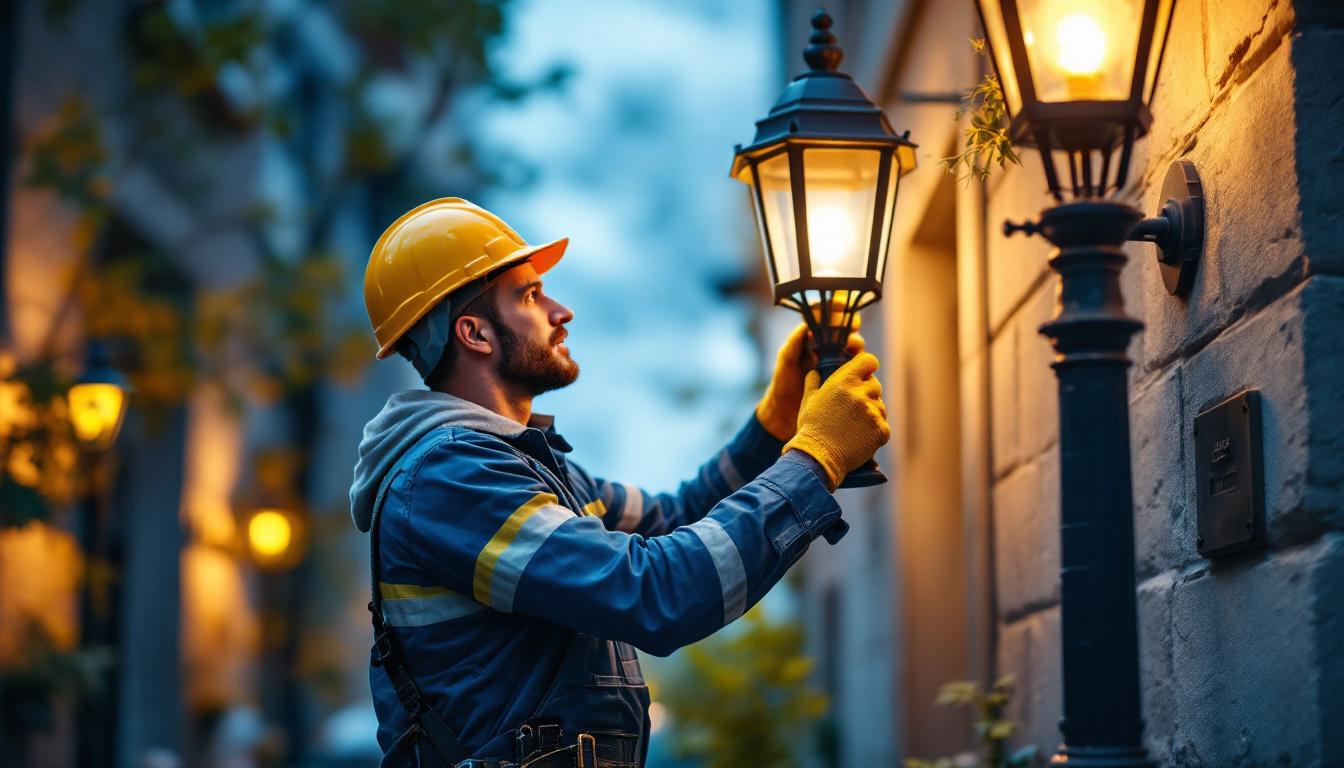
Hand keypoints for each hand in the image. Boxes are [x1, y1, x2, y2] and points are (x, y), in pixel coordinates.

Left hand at [755, 315, 863, 441]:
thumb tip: (805, 327)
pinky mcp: (846, 376)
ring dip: (856, 344)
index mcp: (811, 337)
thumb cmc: (783, 385)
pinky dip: (861, 364)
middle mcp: (826, 346)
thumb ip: (793, 345)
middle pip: (845, 327)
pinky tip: (860, 366)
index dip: (834, 307)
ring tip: (853, 349)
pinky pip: (858, 366)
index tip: (839, 306)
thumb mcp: (785, 364)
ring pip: (854, 345)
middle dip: (850, 323)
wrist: (786, 414)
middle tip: (851, 328)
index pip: (825, 315)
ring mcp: (837, 361)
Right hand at [782, 352, 889, 489]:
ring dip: (871, 412)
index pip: (868, 361)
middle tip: (852, 408)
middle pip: (874, 385)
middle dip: (866, 393)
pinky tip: (860, 437)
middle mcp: (861, 393)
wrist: (818, 457)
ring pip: (879, 406)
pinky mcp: (881, 430)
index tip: (864, 373)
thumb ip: (813, 384)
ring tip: (854, 426)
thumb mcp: (808, 402)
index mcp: (844, 381)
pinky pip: (883, 425)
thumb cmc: (810, 429)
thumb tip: (813, 372)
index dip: (867, 366)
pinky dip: (874, 431)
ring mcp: (873, 412)